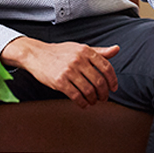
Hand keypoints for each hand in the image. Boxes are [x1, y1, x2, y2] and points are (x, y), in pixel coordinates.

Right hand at [2, 37, 119, 107]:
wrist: (36, 54)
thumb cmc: (60, 52)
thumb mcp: (80, 48)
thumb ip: (99, 51)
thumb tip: (117, 49)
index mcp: (85, 50)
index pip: (106, 67)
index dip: (113, 80)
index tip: (113, 88)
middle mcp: (78, 59)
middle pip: (99, 81)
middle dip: (104, 93)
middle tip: (103, 98)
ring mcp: (68, 71)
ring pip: (88, 90)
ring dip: (94, 99)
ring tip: (93, 101)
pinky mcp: (59, 81)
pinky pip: (76, 96)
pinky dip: (82, 103)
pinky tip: (84, 104)